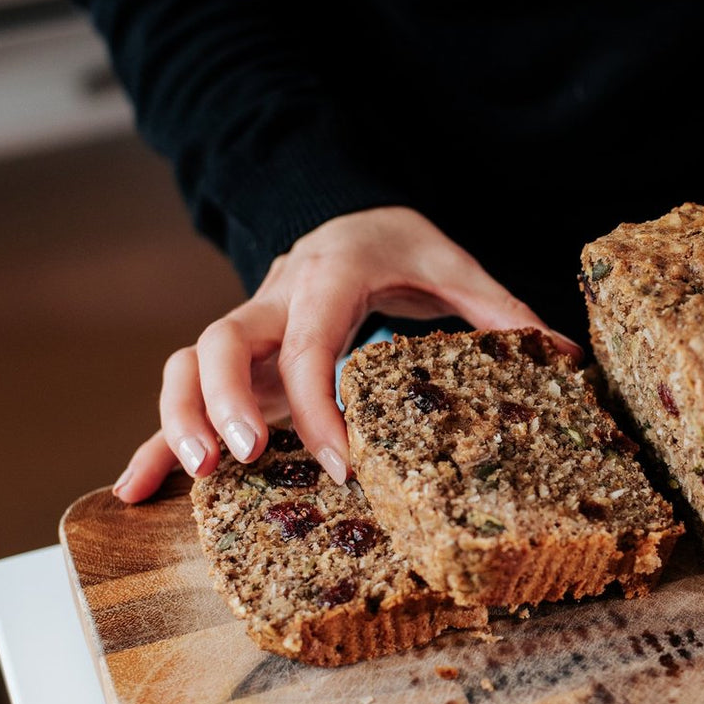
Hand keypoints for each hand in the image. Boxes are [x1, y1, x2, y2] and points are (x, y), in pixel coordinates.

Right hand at [112, 206, 576, 502]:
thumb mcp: (455, 265)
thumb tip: (566, 357)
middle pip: (220, 340)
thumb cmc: (401, 244)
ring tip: (194, 479)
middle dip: (221, 401)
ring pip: (186, 364)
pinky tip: (137, 489)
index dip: (318, 403)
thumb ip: (501, 310)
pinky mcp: (238, 361)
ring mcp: (249, 331)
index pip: (311, 342)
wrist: (350, 214)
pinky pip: (184, 395)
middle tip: (244, 461)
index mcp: (330, 277)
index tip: (345, 463)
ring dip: (179, 419)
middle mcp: (275, 301)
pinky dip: (156, 439)